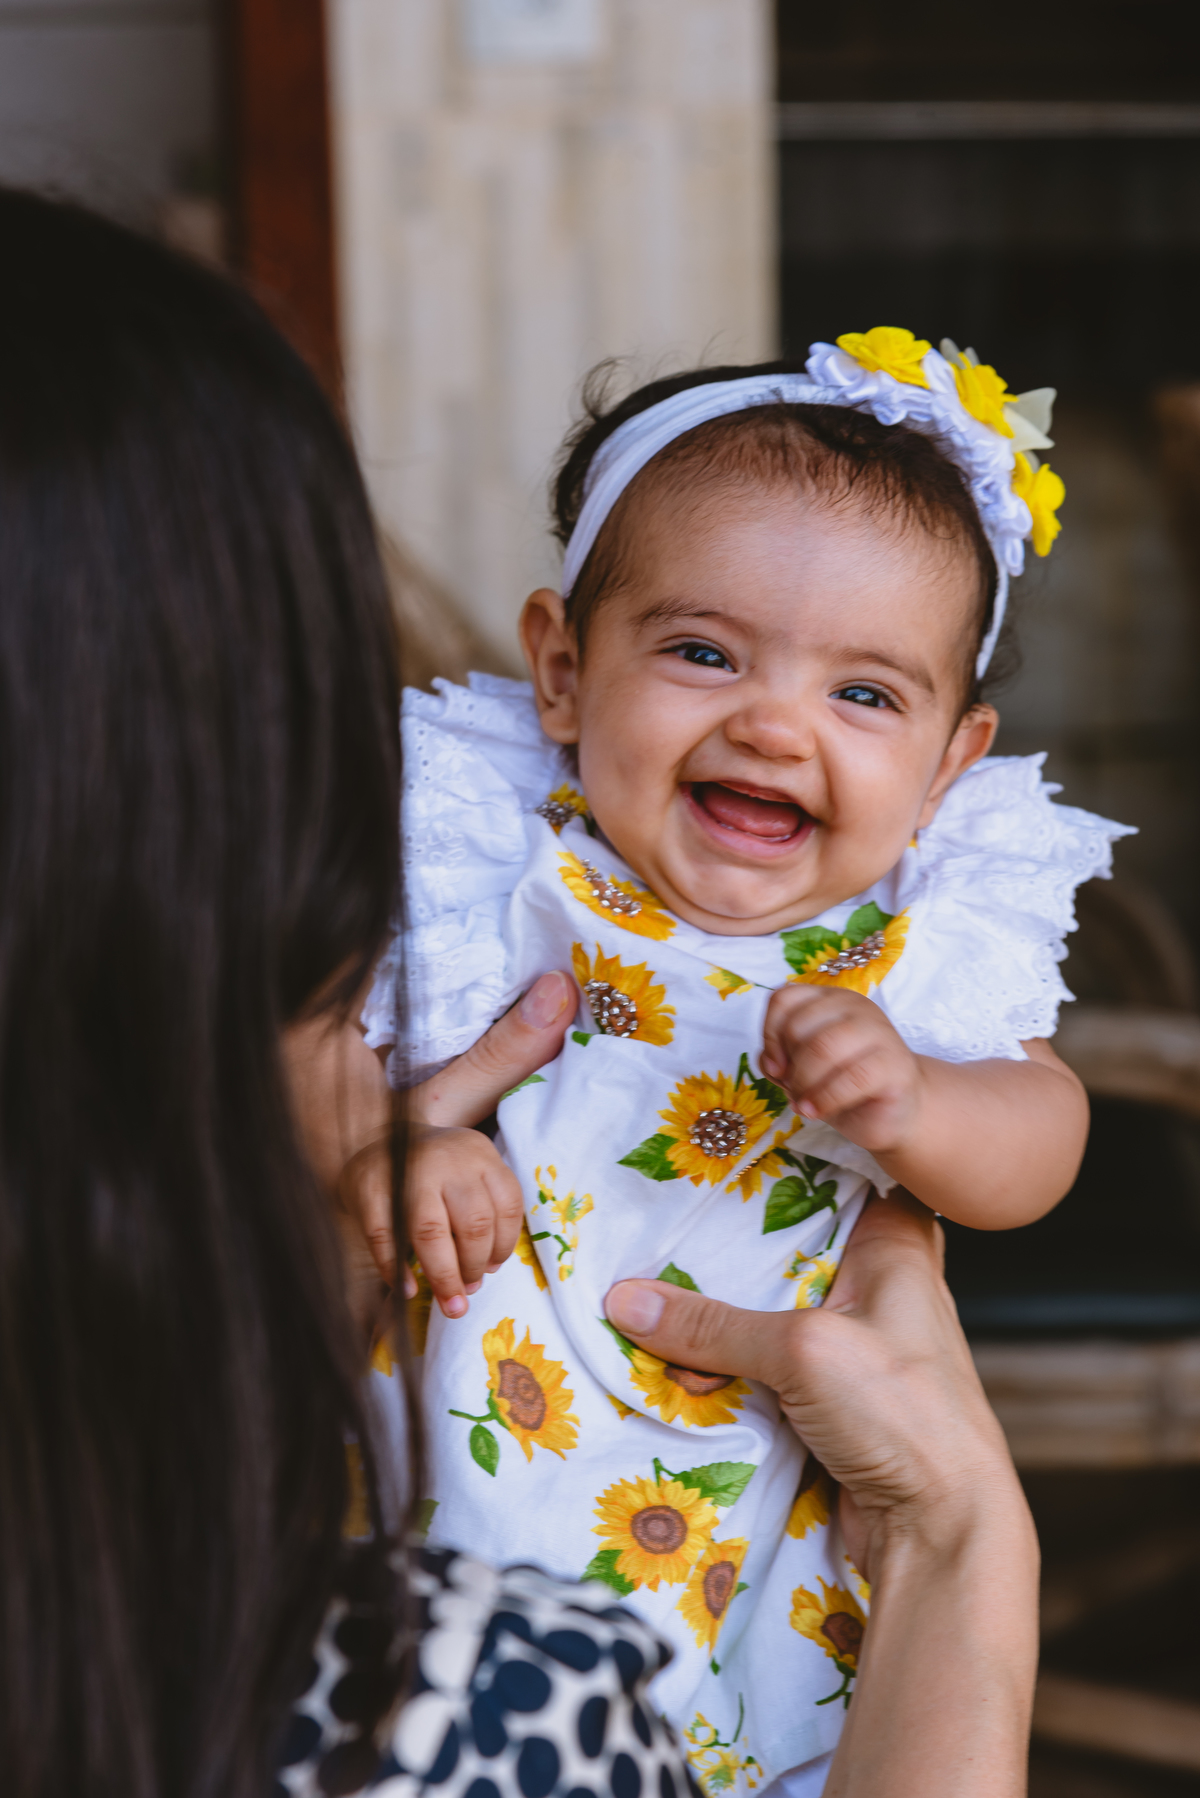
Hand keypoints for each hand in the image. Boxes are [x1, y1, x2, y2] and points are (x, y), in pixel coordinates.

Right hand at [340, 970, 574, 1305]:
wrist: (333, 1136)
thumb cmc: (407, 1129)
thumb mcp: (459, 1101)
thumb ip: (507, 1059)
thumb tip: (560, 987)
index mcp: (466, 1131)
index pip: (506, 1201)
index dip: (503, 1241)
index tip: (494, 1261)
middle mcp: (437, 1145)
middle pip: (476, 1222)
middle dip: (477, 1264)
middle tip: (473, 1285)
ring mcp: (397, 1168)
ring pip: (436, 1236)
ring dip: (445, 1276)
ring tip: (452, 1301)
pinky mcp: (362, 1192)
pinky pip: (389, 1241)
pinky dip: (398, 1271)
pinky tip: (404, 1288)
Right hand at [604, 1201, 1037, 1797]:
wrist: (941, 1531)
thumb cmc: (905, 1417)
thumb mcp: (802, 1350)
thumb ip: (713, 1323)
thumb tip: (625, 1299)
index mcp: (895, 1248)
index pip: (845, 1175)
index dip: (794, 1157)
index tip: (729, 1142)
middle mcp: (879, 1288)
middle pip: (794, 1246)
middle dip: (733, 1243)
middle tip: (667, 1216)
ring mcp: (856, 1346)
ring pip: (775, 1309)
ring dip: (724, 1315)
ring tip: (656, 1291)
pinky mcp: (833, 1400)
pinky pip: (768, 1365)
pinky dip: (730, 1365)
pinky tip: (680, 1359)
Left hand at [761, 984, 921, 1154]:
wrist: (889, 1114)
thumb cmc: (841, 1087)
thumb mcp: (799, 1069)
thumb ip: (777, 1059)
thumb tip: (770, 1062)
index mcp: (830, 1000)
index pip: (785, 999)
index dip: (770, 1034)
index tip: (775, 1068)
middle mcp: (855, 1006)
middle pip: (799, 1025)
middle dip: (788, 1066)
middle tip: (794, 1091)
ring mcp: (879, 1031)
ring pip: (823, 1047)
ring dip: (803, 1084)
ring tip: (803, 1105)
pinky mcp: (896, 1063)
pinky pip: (851, 1078)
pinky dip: (825, 1099)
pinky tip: (817, 1112)